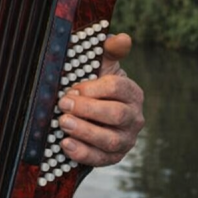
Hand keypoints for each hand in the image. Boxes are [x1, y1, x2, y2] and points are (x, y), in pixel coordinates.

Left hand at [56, 33, 144, 166]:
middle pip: (116, 115)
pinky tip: (65, 144)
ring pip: (110, 140)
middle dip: (88, 110)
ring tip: (62, 122)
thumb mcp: (101, 67)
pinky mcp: (113, 157)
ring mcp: (126, 140)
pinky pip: (100, 159)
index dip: (94, 88)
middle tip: (63, 104)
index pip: (118, 88)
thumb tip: (121, 38)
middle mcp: (134, 118)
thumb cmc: (96, 87)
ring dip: (84, 131)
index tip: (73, 87)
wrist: (94, 116)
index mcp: (132, 93)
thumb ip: (108, 51)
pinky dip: (82, 153)